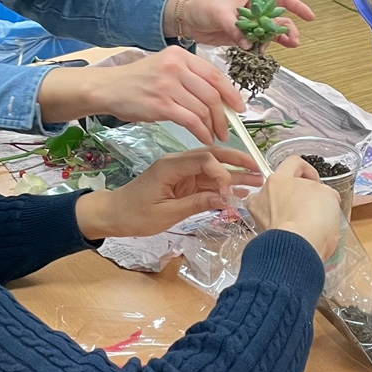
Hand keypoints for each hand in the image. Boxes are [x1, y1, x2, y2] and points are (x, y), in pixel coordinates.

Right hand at [37, 47, 243, 145]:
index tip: (240, 108)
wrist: (107, 88)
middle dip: (224, 115)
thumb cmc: (136, 82)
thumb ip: (189, 78)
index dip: (232, 93)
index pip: (215, 74)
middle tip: (228, 129)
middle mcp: (176, 67)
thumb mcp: (164, 68)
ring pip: (203, 108)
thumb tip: (217, 98)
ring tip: (216, 137)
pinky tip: (204, 139)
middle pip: (213, 93)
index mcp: (180, 55)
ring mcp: (168, 85)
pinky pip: (191, 120)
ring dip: (213, 126)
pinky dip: (201, 132)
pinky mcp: (160, 104)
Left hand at [76, 147, 262, 240]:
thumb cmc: (134, 215)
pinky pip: (205, 180)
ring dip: (233, 174)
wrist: (113, 214)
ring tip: (257, 180)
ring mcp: (181, 172)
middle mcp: (178, 163)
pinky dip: (221, 185)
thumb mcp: (166, 213)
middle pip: (212, 156)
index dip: (221, 173)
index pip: (204, 159)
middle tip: (259, 170)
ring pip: (212, 168)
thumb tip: (224, 199)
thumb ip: (196, 204)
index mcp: (171, 166)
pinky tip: (238, 189)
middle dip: (237, 162)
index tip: (228, 194)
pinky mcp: (182, 181)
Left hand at [169, 0, 313, 49]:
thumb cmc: (203, 8)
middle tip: (293, 41)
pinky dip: (263, 47)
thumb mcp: (220, 14)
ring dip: (279, 40)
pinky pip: (258, 42)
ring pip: (271, 32)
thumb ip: (235, 28)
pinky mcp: (242, 36)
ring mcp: (249, 24)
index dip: (297, 7)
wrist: (188, 20)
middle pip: (279, 18)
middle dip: (289, 29)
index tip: (309, 17)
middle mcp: (254, 10)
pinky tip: (263, 52)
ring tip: (288, 47)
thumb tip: (247, 43)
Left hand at [246, 157, 342, 259]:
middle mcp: (263, 195)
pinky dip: (285, 227)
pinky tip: (299, 233)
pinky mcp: (262, 234)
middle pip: (281, 186)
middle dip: (297, 193)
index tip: (317, 182)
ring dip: (288, 210)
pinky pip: (275, 224)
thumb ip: (322, 191)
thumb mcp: (329, 195)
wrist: (300, 247)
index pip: (293, 163)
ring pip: (275, 206)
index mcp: (278, 179)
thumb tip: (321, 199)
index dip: (310, 170)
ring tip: (306, 221)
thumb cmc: (313, 217)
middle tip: (313, 203)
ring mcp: (259, 215)